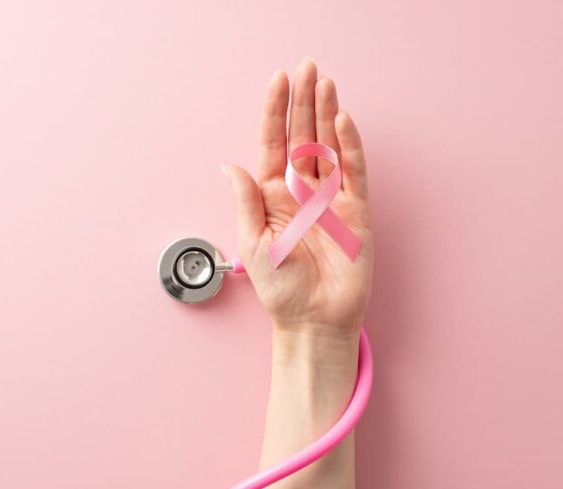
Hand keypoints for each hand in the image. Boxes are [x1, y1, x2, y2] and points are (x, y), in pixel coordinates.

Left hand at [223, 59, 372, 340]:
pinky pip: (353, 171)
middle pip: (303, 136)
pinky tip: (342, 121)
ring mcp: (330, 198)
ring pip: (329, 147)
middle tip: (307, 67)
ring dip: (327, 114)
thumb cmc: (281, 289)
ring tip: (324, 82)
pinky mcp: (356, 211)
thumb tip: (231, 165)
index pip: (274, 144)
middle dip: (304, 102)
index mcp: (273, 196)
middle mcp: (302, 191)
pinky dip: (349, 146)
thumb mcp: (253, 243)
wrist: (313, 321)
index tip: (278, 81)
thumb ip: (246, 201)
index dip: (275, 112)